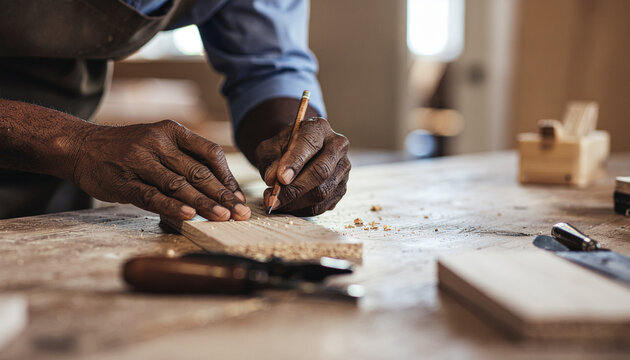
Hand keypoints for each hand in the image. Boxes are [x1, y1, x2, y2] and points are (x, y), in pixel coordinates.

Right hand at [73, 120, 250, 220]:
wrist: (82, 146)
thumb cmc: (128, 148)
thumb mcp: (158, 140)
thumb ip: (186, 158)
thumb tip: (221, 185)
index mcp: (172, 131)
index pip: (210, 153)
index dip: (228, 177)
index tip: (240, 197)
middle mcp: (158, 143)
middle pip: (199, 171)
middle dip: (223, 195)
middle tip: (240, 213)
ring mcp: (140, 161)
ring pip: (179, 185)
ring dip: (204, 203)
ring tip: (223, 217)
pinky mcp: (124, 181)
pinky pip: (152, 196)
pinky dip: (172, 206)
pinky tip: (189, 216)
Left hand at [255, 117, 350, 215]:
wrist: (298, 153)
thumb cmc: (283, 148)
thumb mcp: (269, 148)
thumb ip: (269, 161)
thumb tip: (273, 180)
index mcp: (318, 128)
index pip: (309, 144)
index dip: (295, 162)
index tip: (280, 178)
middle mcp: (337, 145)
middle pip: (321, 171)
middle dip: (295, 189)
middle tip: (273, 199)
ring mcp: (343, 168)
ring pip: (322, 192)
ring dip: (296, 202)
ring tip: (276, 202)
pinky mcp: (342, 187)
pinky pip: (323, 205)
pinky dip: (302, 209)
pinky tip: (288, 205)